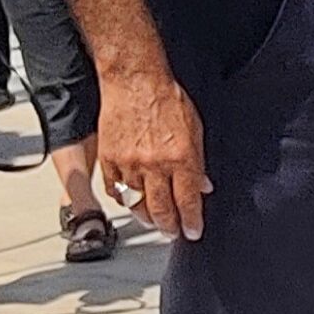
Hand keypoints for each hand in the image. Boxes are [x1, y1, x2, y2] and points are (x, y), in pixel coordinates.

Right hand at [94, 67, 209, 241]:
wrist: (134, 81)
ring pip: (136, 204)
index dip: (191, 221)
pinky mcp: (109, 159)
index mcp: (181, 157)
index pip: (188, 201)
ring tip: (154, 221)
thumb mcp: (196, 129)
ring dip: (146, 217)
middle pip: (161, 209)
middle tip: (173, 232)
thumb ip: (199, 161)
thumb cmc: (166, 99)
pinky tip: (130, 202)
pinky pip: (115, 190)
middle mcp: (155, 164)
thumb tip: (204, 185)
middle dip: (169, 227)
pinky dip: (123, 200)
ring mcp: (129, 163)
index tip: (193, 232)